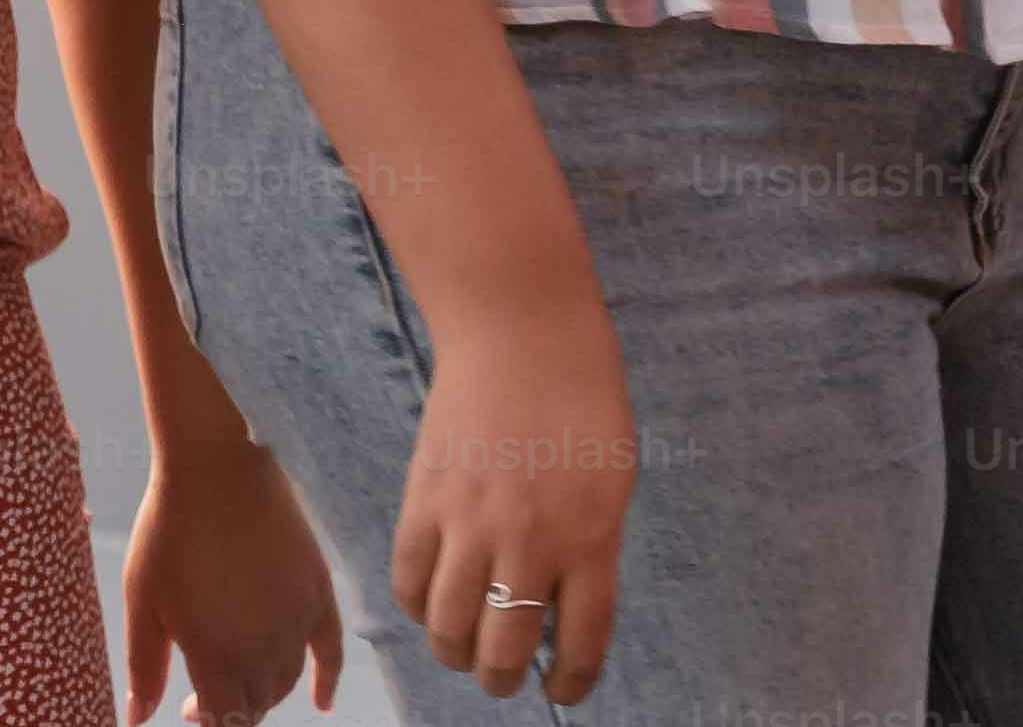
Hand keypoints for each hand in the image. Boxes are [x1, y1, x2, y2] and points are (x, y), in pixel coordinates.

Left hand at [123, 427, 344, 723]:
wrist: (217, 467)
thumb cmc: (169, 530)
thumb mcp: (143, 600)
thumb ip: (145, 666)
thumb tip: (136, 718)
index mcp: (216, 655)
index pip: (225, 720)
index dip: (208, 722)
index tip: (188, 707)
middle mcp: (263, 648)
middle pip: (257, 704)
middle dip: (233, 706)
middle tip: (209, 689)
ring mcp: (296, 622)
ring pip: (287, 680)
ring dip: (265, 690)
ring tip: (242, 677)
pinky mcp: (318, 593)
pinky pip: (332, 651)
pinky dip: (328, 680)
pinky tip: (322, 701)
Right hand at [390, 301, 631, 702]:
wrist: (521, 330)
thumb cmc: (583, 396)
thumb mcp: (612, 480)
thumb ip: (590, 546)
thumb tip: (561, 604)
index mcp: (591, 539)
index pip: (582, 642)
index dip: (572, 682)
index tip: (563, 691)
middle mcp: (530, 542)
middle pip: (506, 646)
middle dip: (504, 677)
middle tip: (503, 676)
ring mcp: (470, 521)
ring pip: (450, 626)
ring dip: (456, 654)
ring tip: (463, 652)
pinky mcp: (424, 498)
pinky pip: (410, 578)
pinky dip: (417, 607)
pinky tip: (431, 606)